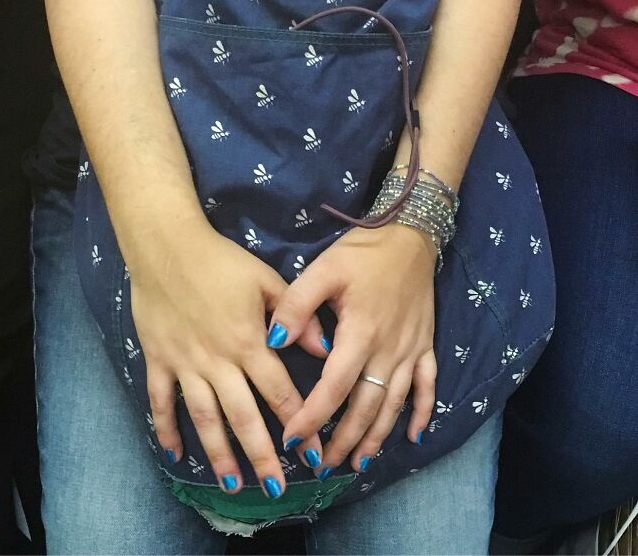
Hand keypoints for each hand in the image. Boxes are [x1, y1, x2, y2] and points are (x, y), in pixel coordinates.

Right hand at [126, 219, 328, 496]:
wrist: (167, 246)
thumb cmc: (222, 261)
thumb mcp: (267, 280)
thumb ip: (297, 317)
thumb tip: (325, 350)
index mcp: (248, 342)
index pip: (279, 392)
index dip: (299, 423)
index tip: (313, 451)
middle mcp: (218, 361)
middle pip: (243, 416)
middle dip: (262, 455)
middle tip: (276, 487)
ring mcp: (185, 364)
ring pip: (205, 417)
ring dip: (219, 453)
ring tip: (232, 484)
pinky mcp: (159, 359)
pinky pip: (162, 401)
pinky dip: (166, 428)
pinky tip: (175, 454)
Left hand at [269, 224, 436, 475]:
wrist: (410, 235)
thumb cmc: (363, 252)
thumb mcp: (323, 268)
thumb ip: (296, 304)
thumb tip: (274, 341)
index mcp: (360, 333)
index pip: (334, 387)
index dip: (313, 417)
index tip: (292, 440)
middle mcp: (388, 350)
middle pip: (365, 406)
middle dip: (342, 439)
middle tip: (321, 467)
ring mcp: (411, 350)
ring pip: (393, 404)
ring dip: (376, 436)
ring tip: (357, 463)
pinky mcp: (426, 344)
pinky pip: (427, 386)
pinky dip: (420, 412)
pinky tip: (412, 436)